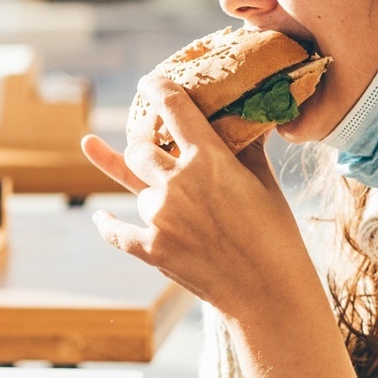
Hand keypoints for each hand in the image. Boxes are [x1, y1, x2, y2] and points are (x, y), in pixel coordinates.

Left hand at [80, 74, 319, 321]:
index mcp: (210, 159)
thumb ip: (245, 146)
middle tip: (154, 146)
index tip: (151, 83)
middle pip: (140, 148)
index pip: (172, 107)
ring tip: (178, 206)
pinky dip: (108, 225)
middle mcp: (178, 183)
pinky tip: (101, 217)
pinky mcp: (151, 249)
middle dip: (146, 146)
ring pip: (137, 189)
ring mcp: (160, 217)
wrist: (269, 294)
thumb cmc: (276, 235)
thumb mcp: (264, 183)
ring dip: (151, 192)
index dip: (157, 89)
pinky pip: (116, 231)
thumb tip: (247, 117)